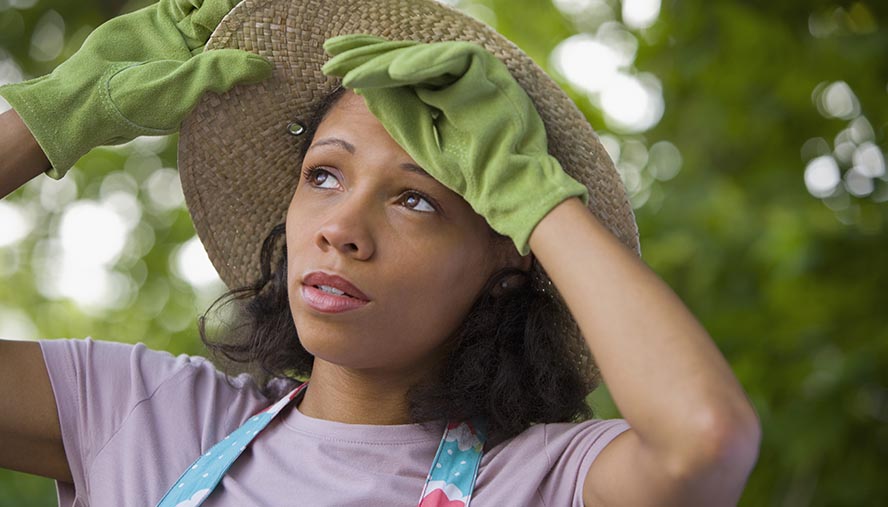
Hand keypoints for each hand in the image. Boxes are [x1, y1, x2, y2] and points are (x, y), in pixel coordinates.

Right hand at [0, 0, 271, 177]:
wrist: (87, 94)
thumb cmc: (138, 105)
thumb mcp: (184, 89)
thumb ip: (221, 73)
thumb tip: (266, 67)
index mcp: (212, 81)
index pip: (244, 58)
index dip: (260, 44)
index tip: (282, 32)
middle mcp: (200, 60)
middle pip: (232, 32)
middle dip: (248, 18)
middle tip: (270, 5)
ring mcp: (181, 38)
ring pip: (211, 12)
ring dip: (224, 3)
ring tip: (244, 0)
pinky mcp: (161, 20)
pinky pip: (185, 1)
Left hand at [321, 34, 588, 255]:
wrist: (509, 187)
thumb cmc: (470, 172)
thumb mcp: (424, 142)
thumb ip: (400, 116)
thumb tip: (366, 93)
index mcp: (438, 89)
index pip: (396, 69)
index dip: (365, 66)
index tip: (333, 67)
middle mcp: (453, 74)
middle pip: (402, 55)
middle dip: (365, 53)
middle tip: (331, 50)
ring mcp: (470, 69)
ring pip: (419, 56)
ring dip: (384, 60)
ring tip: (351, 67)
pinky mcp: (485, 71)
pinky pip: (448, 61)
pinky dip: (422, 64)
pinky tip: (393, 71)